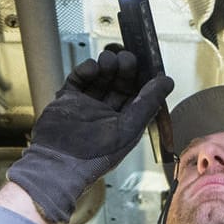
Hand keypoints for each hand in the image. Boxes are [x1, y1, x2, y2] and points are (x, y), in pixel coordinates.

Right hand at [8, 50, 173, 223]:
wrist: (57, 164)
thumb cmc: (94, 157)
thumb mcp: (128, 129)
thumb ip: (147, 104)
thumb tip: (166, 83)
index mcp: (124, 124)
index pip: (138, 95)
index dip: (143, 79)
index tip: (147, 65)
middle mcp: (106, 114)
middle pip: (119, 83)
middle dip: (125, 69)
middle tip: (126, 59)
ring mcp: (86, 106)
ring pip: (100, 78)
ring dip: (106, 66)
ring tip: (108, 61)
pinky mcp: (67, 100)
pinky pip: (78, 79)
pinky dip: (86, 69)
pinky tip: (92, 67)